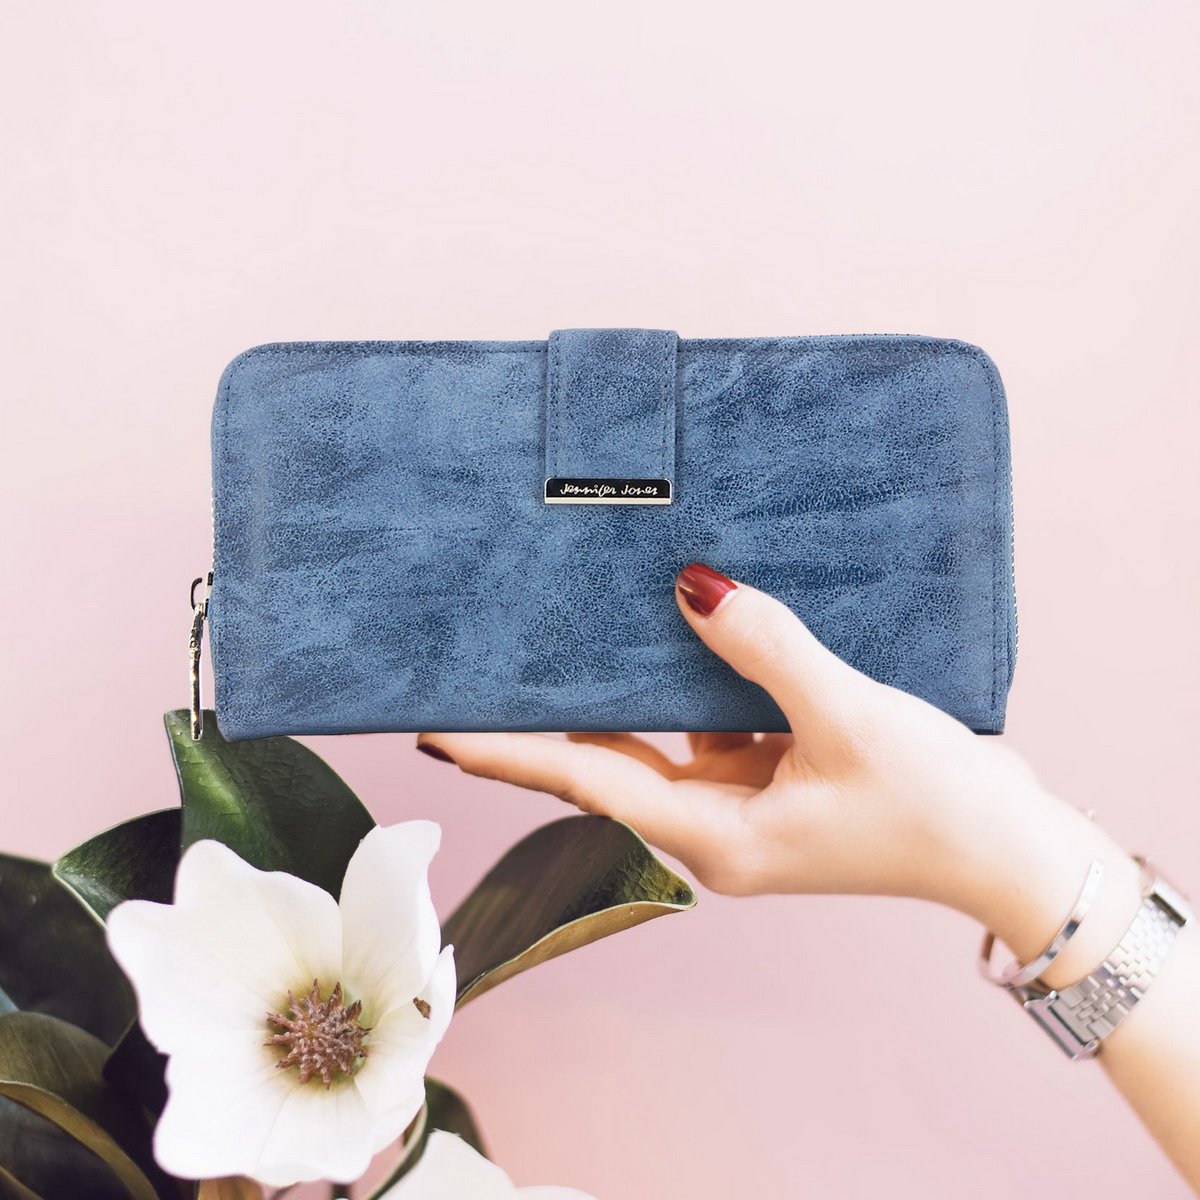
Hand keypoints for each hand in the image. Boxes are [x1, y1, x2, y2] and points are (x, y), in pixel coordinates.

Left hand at [417, 563, 1141, 980]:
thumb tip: (692, 587)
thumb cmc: (936, 806)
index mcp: (715, 837)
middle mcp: (713, 825)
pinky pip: (704, 721)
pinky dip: (683, 679)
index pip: (585, 783)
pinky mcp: (771, 775)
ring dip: (614, 690)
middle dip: (541, 721)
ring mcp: (741, 801)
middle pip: (602, 763)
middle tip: (473, 670)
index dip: (507, 752)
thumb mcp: (848, 719)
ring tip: (551, 639)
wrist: (1008, 848)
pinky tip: (671, 629)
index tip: (437, 726)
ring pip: (652, 738)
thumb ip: (766, 650)